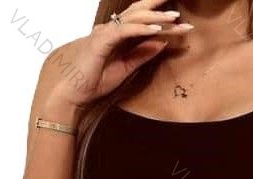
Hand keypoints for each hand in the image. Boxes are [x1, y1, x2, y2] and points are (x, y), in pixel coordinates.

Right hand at [49, 0, 193, 108]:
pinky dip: (141, 29)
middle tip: (180, 13)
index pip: (141, 22)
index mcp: (116, 36)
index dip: (160, 19)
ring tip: (174, 18)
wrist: (72, 93)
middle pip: (138, 13)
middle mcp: (110, 30)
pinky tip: (156, 29)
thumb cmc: (93, 82)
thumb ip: (142, 55)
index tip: (180, 23)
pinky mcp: (101, 41)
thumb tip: (161, 43)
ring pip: (134, 18)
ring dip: (155, 17)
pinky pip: (124, 31)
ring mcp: (105, 33)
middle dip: (159, 9)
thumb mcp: (125, 69)